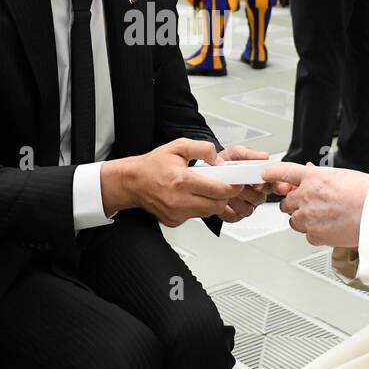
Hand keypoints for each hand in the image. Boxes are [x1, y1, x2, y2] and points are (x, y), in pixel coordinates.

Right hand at [101, 137, 238, 227]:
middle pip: (217, 205)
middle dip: (224, 196)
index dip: (232, 187)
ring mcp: (176, 213)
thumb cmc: (152, 165)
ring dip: (211, 202)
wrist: (132, 182)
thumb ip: (202, 149)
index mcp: (182, 181)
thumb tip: (218, 159)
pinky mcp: (174, 221)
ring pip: (208, 212)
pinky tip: (189, 196)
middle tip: (221, 185)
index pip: (218, 190)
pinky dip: (198, 207)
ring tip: (202, 189)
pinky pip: (195, 216)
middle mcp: (179, 200)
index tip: (237, 183)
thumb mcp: (178, 146)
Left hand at [211, 145, 270, 221]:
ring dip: (234, 199)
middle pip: (260, 198)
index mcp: (261, 180)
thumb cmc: (226, 163)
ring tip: (225, 189)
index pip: (274, 185)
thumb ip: (249, 155)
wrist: (209, 172)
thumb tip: (264, 156)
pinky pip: (233, 216)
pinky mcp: (234, 215)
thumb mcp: (235, 154)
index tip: (257, 184)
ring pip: (247, 209)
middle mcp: (256, 194)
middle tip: (236, 184)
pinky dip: (225, 209)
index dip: (269, 186)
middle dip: (246, 191)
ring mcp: (247, 206)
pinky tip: (220, 199)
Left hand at [262, 163, 368, 247]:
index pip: (284, 172)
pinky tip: (331, 229)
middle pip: (287, 202)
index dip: (272, 173)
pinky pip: (308, 236)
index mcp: (314, 177)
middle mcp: (306, 196)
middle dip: (296, 205)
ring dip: (304, 220)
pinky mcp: (315, 235)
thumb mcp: (345, 176)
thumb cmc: (368, 194)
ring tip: (325, 219)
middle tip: (311, 207)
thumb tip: (320, 180)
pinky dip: (316, 234)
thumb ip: (325, 179)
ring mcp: (308, 216)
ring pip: (294, 221)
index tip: (266, 174)